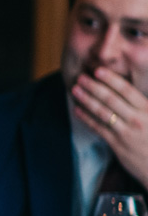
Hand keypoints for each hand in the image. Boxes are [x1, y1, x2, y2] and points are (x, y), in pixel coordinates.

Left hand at [71, 63, 147, 183]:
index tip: (98, 70)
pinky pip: (98, 128)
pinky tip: (77, 110)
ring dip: (87, 99)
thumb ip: (144, 105)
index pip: (128, 91)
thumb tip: (132, 92)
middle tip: (80, 77)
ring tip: (75, 90)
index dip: (111, 79)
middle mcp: (137, 120)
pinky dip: (86, 118)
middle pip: (111, 99)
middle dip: (94, 86)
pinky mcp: (117, 145)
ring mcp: (126, 133)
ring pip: (102, 112)